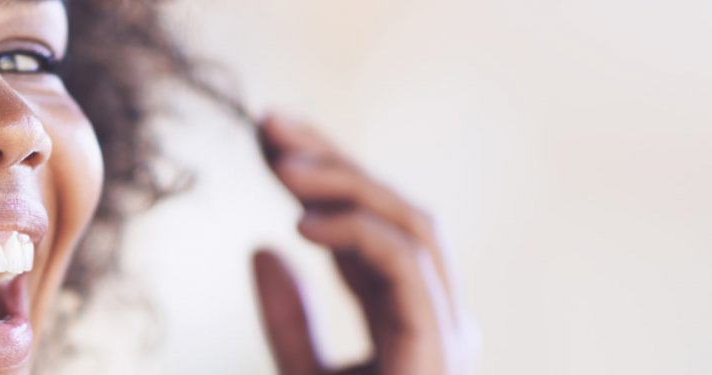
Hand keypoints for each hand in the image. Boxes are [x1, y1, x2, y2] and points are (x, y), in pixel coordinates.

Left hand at [253, 114, 471, 374]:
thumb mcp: (304, 373)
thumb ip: (290, 321)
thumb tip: (262, 250)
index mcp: (415, 321)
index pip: (373, 226)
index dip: (324, 178)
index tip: (268, 141)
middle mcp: (441, 319)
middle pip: (395, 212)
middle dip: (332, 161)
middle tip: (269, 123)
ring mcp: (448, 333)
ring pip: (410, 224)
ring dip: (344, 183)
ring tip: (280, 163)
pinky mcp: (439, 349)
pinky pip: (406, 264)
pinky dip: (356, 232)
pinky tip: (303, 224)